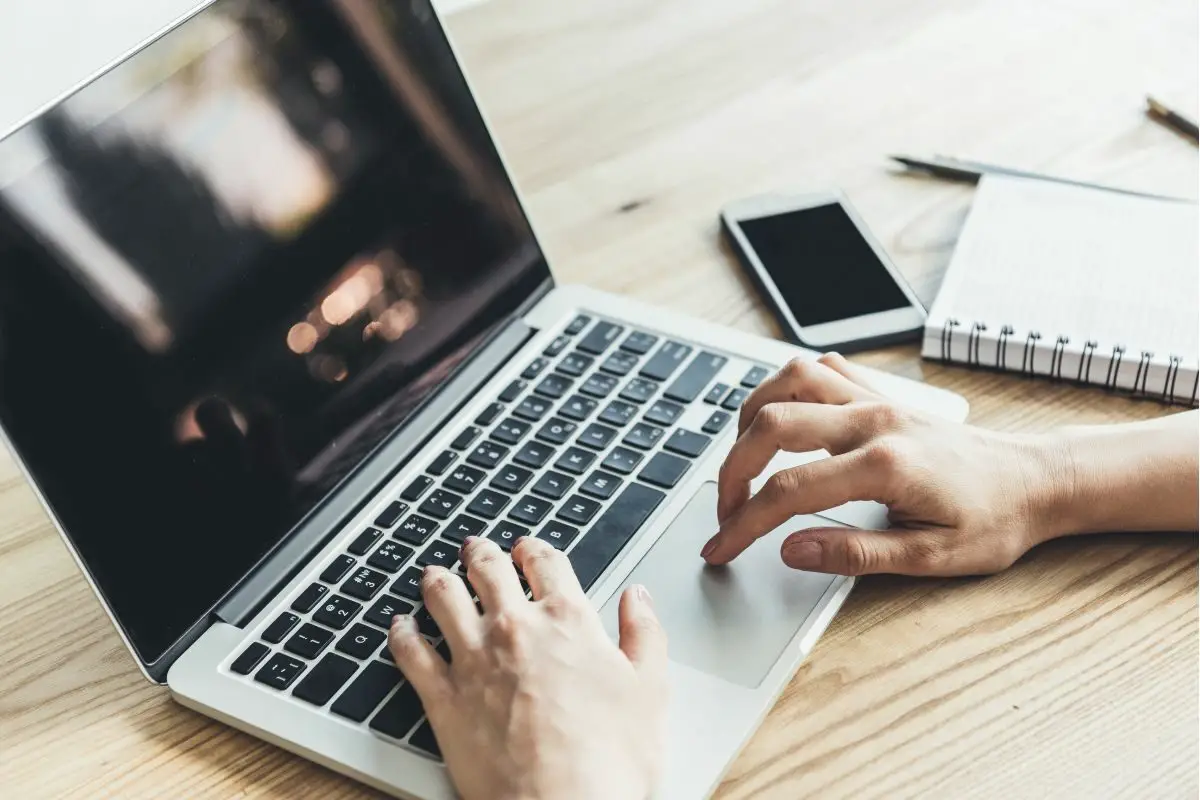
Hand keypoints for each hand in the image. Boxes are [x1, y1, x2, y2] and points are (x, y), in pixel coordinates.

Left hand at [388, 536, 667, 799]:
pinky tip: (400, 626)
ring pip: (444, 599)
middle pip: (488, 571)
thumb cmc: (609, 760)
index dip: (534, 548)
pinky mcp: (443, 699)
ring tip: (434, 574)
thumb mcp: (650, 689)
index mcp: (567, 620)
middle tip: (475, 549)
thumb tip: (638, 598)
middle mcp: (515, 629)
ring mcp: (473, 661)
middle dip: (481, 554)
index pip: (545, 563)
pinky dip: (402, 634)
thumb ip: (644, 634)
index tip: (527, 547)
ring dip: (438, 581)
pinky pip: (412, 653)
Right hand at [702, 353, 1071, 575]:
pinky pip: (821, 370)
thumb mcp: (931, 558)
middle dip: (732, 471)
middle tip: (726, 511)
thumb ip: (856, 553)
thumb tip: (792, 550)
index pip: (788, 491)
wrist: (1035, 482)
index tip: (720, 549)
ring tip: (742, 459)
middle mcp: (874, 421)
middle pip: (772, 426)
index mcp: (885, 465)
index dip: (743, 524)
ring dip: (750, 416)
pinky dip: (786, 388)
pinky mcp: (880, 394)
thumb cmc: (993, 520)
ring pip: (789, 381)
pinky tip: (779, 417)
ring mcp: (876, 400)